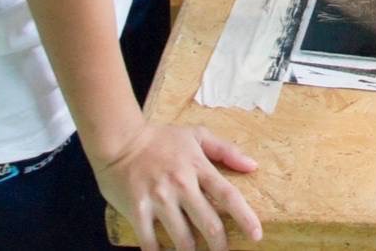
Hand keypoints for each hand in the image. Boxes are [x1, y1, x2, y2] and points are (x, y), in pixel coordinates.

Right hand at [94, 123, 261, 250]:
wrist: (119, 139)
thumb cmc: (159, 138)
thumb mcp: (196, 135)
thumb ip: (225, 150)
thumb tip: (252, 166)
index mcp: (198, 167)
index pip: (228, 195)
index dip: (245, 217)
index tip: (256, 235)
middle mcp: (181, 185)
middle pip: (209, 224)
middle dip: (219, 244)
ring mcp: (159, 199)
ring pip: (183, 238)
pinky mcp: (137, 210)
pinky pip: (151, 242)